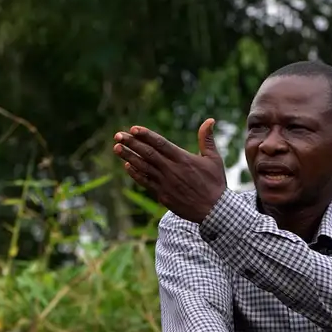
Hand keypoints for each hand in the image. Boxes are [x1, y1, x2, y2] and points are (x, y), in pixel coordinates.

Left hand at [112, 118, 227, 222]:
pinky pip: (145, 182)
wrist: (213, 211)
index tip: (133, 129)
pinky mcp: (162, 195)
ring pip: (143, 167)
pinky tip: (127, 166)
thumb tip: (209, 120)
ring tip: (116, 148)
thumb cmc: (215, 183)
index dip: (145, 135)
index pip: (160, 143)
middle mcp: (171, 169)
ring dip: (128, 157)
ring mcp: (165, 183)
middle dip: (131, 143)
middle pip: (147, 153)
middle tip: (117, 135)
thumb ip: (206, 139)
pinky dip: (135, 174)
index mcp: (183, 158)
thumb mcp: (214, 159)